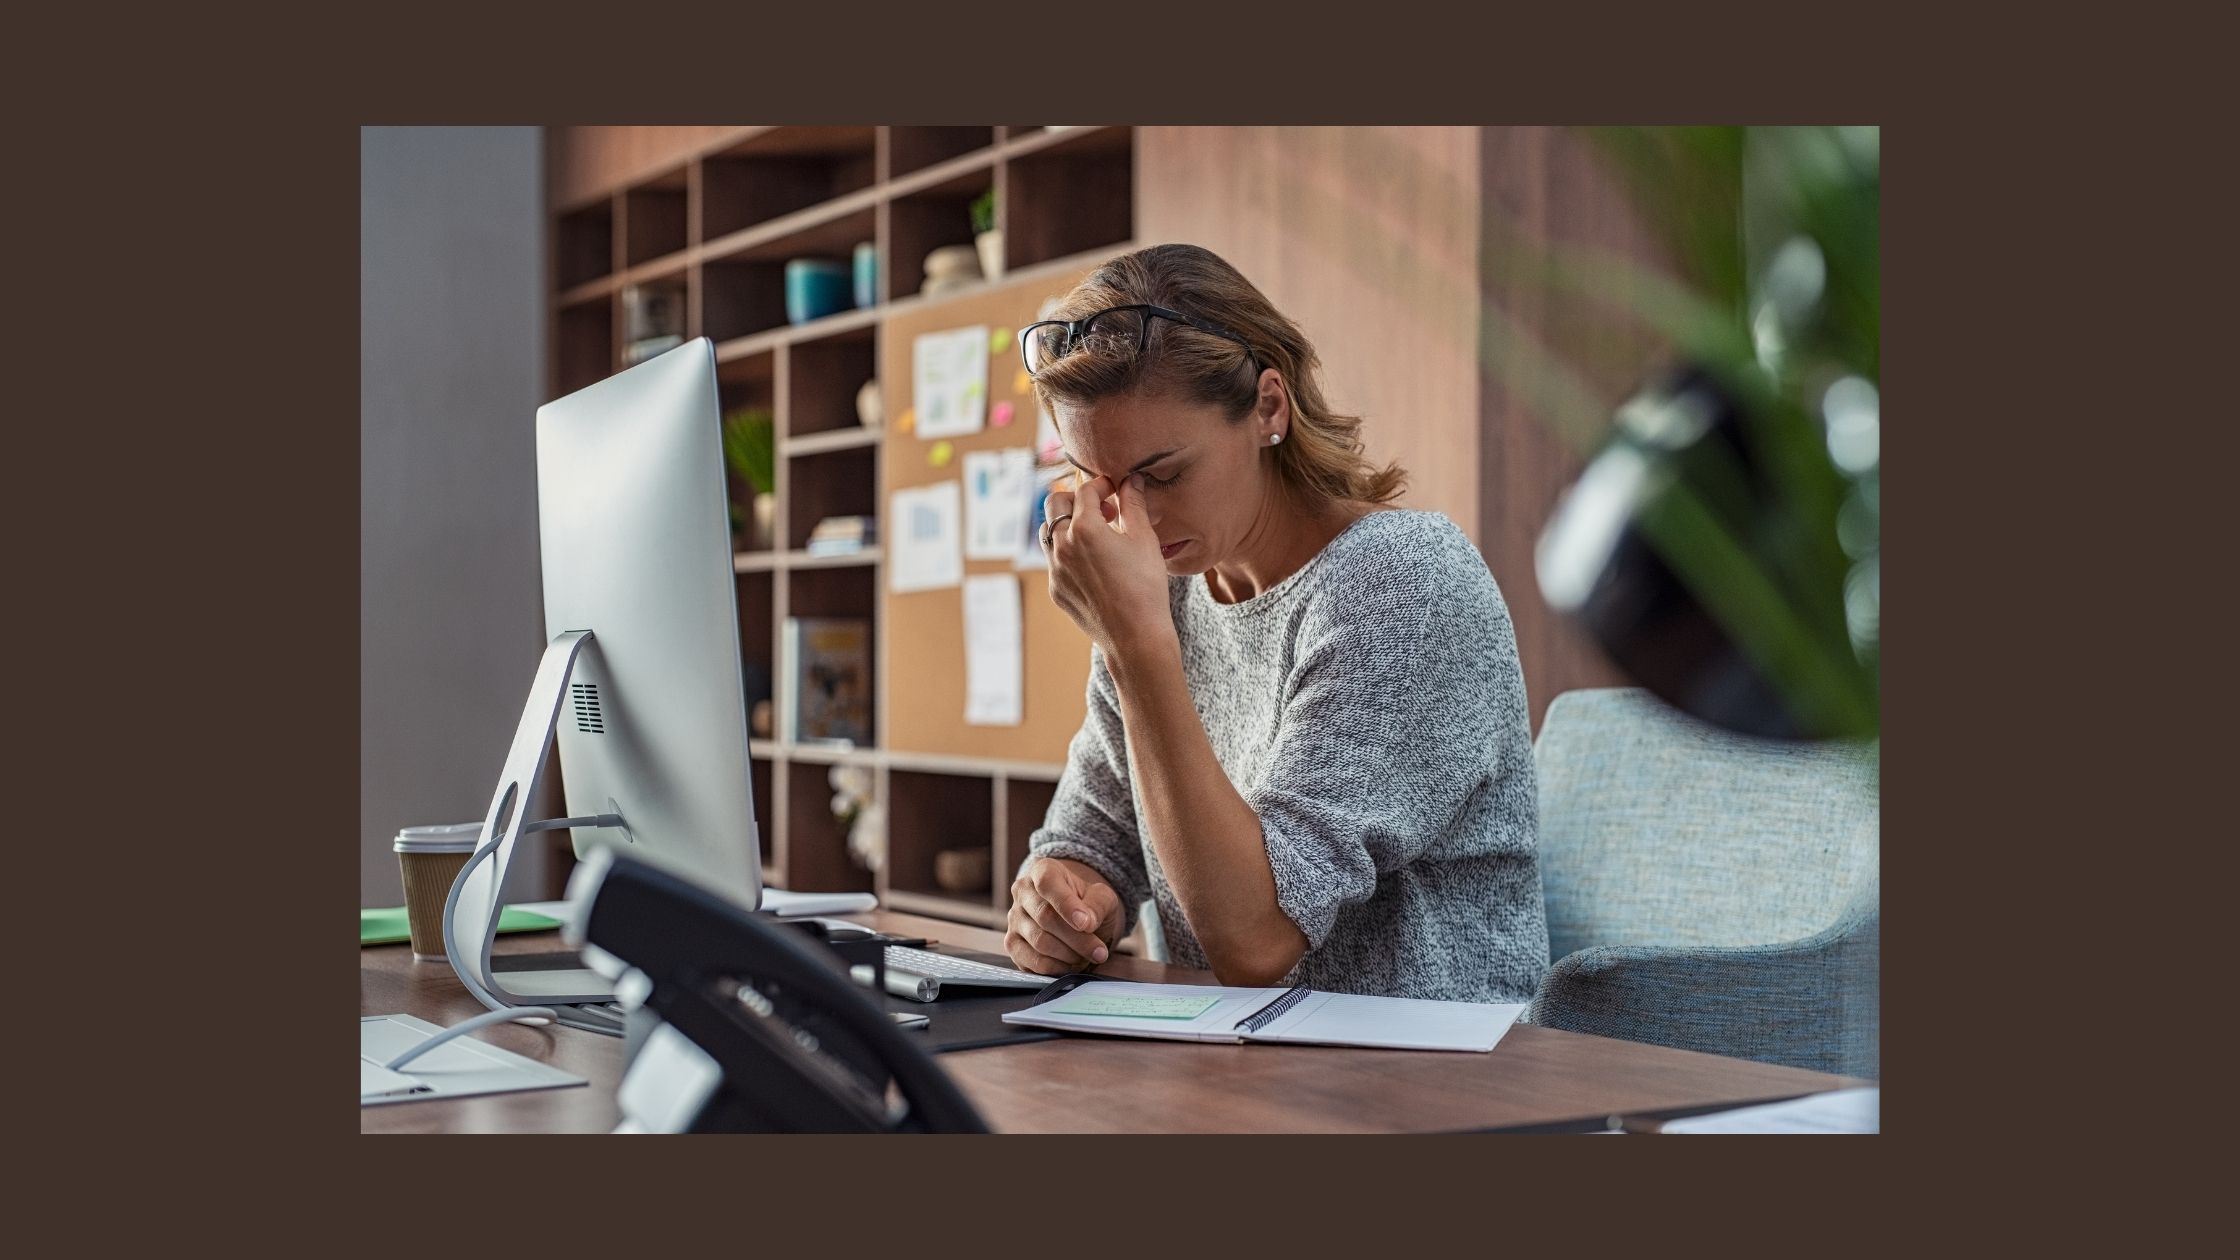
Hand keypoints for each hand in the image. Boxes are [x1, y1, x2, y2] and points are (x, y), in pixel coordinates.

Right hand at [1005, 856, 1126, 975]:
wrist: (1077, 917)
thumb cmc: (1088, 903)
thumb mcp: (1102, 897)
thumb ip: (1098, 905)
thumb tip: (1086, 923)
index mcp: (1043, 871)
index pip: (1048, 883)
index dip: (1067, 905)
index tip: (1086, 925)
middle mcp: (1022, 892)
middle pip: (1045, 917)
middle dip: (1077, 939)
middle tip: (1099, 952)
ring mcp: (1014, 919)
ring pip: (1039, 941)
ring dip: (1069, 954)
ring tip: (1088, 956)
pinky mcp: (1012, 944)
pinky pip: (1032, 961)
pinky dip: (1056, 967)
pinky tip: (1071, 964)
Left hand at [1042, 473, 1173, 658]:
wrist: (1135, 636)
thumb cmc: (1145, 586)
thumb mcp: (1144, 539)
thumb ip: (1134, 503)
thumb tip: (1131, 480)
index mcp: (1085, 528)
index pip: (1085, 490)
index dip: (1102, 485)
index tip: (1115, 491)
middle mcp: (1062, 545)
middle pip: (1054, 503)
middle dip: (1076, 499)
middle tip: (1102, 509)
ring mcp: (1054, 569)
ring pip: (1048, 531)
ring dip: (1067, 524)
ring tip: (1095, 534)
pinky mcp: (1055, 589)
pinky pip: (1054, 560)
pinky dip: (1068, 552)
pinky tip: (1093, 563)